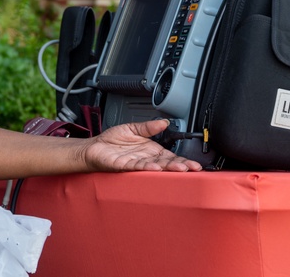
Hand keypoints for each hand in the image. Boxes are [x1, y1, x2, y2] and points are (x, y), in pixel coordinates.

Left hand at [80, 119, 201, 171]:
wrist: (94, 147)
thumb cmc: (112, 140)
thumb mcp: (133, 129)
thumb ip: (149, 127)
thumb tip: (163, 122)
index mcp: (150, 150)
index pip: (169, 156)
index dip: (182, 159)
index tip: (194, 163)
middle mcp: (144, 158)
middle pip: (165, 162)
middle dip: (179, 165)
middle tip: (192, 167)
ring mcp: (135, 163)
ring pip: (154, 166)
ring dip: (167, 167)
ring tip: (179, 168)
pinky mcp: (123, 165)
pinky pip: (137, 167)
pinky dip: (146, 167)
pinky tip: (156, 167)